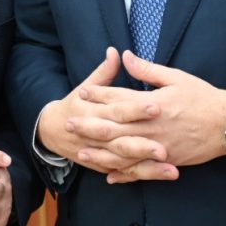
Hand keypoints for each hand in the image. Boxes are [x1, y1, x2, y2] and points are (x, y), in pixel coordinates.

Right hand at [37, 47, 169, 176]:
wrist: (52, 130)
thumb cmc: (74, 103)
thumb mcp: (86, 85)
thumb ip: (104, 71)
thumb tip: (115, 51)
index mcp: (92, 110)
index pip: (117, 108)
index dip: (136, 108)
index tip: (157, 106)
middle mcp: (95, 134)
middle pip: (122, 139)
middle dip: (144, 145)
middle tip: (165, 148)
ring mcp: (100, 153)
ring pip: (126, 161)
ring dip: (149, 166)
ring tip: (172, 168)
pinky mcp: (106, 165)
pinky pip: (127, 172)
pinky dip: (145, 174)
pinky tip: (166, 173)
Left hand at [80, 50, 225, 182]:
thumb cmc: (202, 96)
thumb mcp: (175, 77)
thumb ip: (147, 69)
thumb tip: (124, 56)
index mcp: (152, 104)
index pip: (119, 98)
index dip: (98, 95)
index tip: (81, 92)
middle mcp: (151, 127)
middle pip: (114, 127)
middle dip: (89, 125)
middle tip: (69, 124)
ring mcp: (158, 147)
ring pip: (123, 153)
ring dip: (100, 153)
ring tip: (81, 153)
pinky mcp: (166, 161)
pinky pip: (141, 170)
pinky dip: (124, 174)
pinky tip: (109, 175)